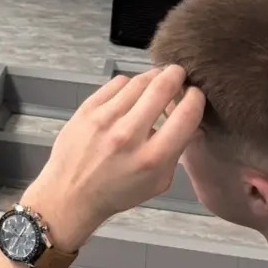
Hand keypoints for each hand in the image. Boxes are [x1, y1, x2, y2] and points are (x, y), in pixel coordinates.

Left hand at [22, 66, 204, 248]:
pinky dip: (128, 84)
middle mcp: (129, 135)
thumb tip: (191, 121)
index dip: (196, 98)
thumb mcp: (158, 182)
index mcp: (153, 157)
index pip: (186, 114)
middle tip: (179, 73)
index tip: (195, 93)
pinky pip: (115, 84)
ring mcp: (105, 120)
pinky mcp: (86, 111)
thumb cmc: (117, 191)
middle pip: (162, 88)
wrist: (70, 194)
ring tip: (157, 78)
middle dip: (176, 75)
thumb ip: (176, 152)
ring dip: (153, 76)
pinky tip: (131, 91)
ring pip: (138, 82)